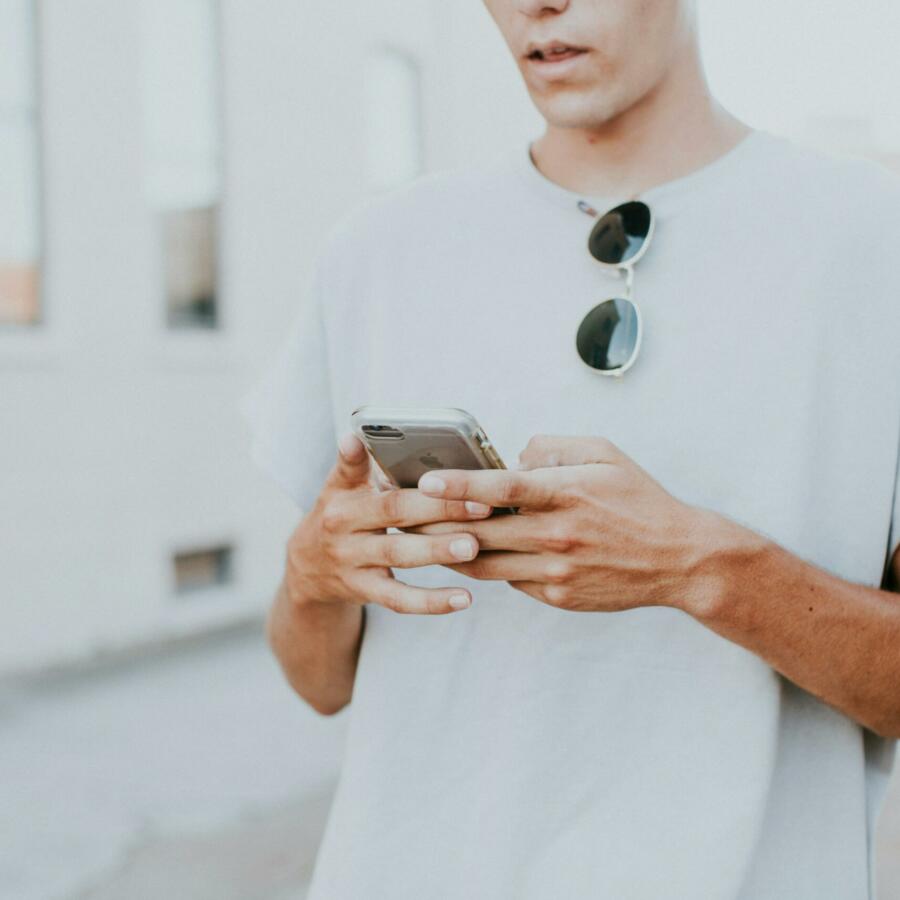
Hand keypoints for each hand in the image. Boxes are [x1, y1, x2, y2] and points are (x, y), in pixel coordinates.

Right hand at [284, 434, 492, 614]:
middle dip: (438, 506)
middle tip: (480, 504)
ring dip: (437, 550)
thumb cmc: (342, 515)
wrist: (306, 568)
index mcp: (341, 492)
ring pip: (398, 554)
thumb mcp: (340, 486)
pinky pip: (399, 599)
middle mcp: (342, 524)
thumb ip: (359, 464)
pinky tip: (464, 598)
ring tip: (472, 546)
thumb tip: (366, 434)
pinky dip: (431, 602)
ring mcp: (352, 560)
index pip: (350, 469)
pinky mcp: (363, 590)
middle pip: (392, 511)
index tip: (359, 440)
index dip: (356, 455)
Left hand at [409, 435, 715, 612]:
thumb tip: (513, 457)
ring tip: (418, 537)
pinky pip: (508, 580)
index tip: (425, 481)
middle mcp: (556, 533)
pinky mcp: (556, 595)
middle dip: (435, 522)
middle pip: (480, 530)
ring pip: (485, 562)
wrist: (677, 559)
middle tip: (401, 514)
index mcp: (566, 493)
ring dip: (449, 550)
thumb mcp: (604, 454)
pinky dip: (486, 566)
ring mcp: (555, 569)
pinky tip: (467, 555)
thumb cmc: (639, 499)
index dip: (459, 484)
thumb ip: (554, 447)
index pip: (502, 487)